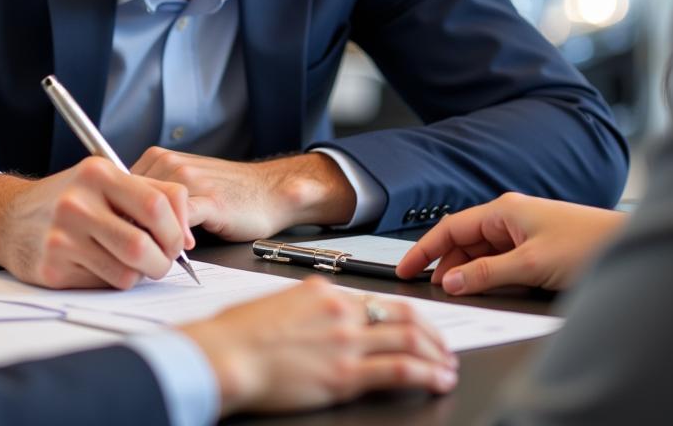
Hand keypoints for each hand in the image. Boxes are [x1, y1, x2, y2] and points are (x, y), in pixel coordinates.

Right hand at [0, 160, 193, 289]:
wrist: (9, 218)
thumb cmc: (70, 199)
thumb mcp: (105, 180)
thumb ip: (151, 194)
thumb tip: (188, 234)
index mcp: (98, 173)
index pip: (157, 203)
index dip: (177, 228)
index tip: (179, 240)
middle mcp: (78, 202)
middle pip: (145, 245)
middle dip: (164, 261)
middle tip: (163, 261)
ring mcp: (63, 237)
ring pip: (127, 272)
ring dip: (139, 275)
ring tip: (132, 263)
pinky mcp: (52, 268)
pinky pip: (103, 285)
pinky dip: (113, 281)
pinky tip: (101, 265)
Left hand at [132, 149, 355, 240]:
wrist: (270, 192)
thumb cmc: (225, 193)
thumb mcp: (179, 186)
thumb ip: (150, 195)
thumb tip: (116, 219)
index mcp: (158, 158)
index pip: (117, 189)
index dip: (117, 218)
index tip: (122, 239)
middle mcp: (169, 162)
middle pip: (127, 203)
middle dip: (130, 231)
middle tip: (139, 254)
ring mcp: (189, 179)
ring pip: (149, 214)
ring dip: (150, 239)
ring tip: (161, 254)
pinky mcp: (209, 200)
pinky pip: (179, 223)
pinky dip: (176, 241)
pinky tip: (184, 250)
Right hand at [180, 276, 457, 415]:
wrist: (225, 354)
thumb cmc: (237, 333)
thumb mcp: (276, 305)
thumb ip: (306, 309)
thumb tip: (317, 318)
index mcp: (323, 292)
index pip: (376, 301)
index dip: (406, 314)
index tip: (417, 326)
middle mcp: (340, 311)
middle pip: (402, 315)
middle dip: (431, 332)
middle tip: (444, 346)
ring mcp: (346, 341)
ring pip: (409, 340)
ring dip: (436, 354)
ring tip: (447, 366)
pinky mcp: (346, 374)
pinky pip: (401, 370)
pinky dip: (428, 374)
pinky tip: (438, 379)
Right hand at [395, 192, 626, 294]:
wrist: (627, 247)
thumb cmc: (587, 245)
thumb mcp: (531, 265)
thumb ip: (488, 273)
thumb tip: (452, 282)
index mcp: (503, 211)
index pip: (450, 227)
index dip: (424, 249)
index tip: (404, 268)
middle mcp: (510, 217)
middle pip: (464, 240)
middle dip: (447, 265)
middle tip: (434, 291)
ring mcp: (523, 231)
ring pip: (482, 251)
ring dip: (469, 272)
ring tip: (460, 294)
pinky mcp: (536, 246)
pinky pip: (501, 259)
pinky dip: (489, 274)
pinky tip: (488, 289)